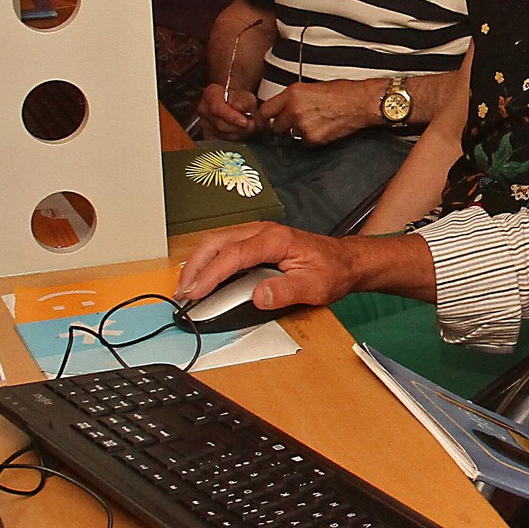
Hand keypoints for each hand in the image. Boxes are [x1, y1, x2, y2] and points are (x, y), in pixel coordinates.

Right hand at [174, 222, 358, 309]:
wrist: (346, 260)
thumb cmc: (332, 270)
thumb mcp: (315, 287)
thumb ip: (286, 291)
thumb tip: (259, 296)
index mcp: (275, 239)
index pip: (233, 255)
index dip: (210, 275)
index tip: (195, 293)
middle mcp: (262, 231)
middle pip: (215, 242)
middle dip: (194, 267)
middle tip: (182, 294)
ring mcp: (257, 234)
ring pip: (216, 242)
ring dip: (197, 264)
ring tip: (186, 289)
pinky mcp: (255, 241)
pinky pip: (224, 247)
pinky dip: (207, 261)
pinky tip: (202, 278)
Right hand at [196, 80, 258, 138]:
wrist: (233, 103)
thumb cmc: (240, 99)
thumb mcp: (246, 96)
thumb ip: (243, 102)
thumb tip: (238, 107)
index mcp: (211, 94)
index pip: (217, 108)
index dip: (232, 117)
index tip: (245, 122)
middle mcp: (204, 109)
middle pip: (221, 124)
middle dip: (240, 128)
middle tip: (253, 127)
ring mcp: (204, 123)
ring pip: (223, 135)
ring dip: (239, 134)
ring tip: (249, 128)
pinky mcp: (207, 135)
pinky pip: (222, 141)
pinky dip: (235, 139)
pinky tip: (241, 133)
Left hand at [257, 79, 381, 145]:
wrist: (360, 103)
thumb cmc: (342, 92)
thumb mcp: (311, 87)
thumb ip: (293, 98)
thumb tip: (282, 108)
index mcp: (292, 94)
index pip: (265, 110)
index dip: (262, 119)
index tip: (262, 123)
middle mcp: (293, 109)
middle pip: (276, 126)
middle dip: (285, 126)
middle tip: (299, 121)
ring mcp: (302, 126)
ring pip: (291, 136)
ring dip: (299, 132)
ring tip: (317, 122)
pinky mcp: (313, 138)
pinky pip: (305, 143)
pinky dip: (312, 139)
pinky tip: (324, 129)